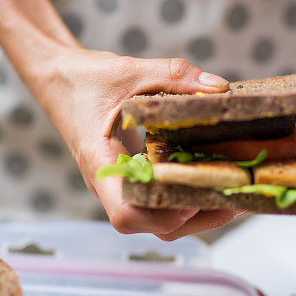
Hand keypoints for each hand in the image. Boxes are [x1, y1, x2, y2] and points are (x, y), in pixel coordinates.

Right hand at [36, 47, 239, 239]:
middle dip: (196, 218)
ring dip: (197, 212)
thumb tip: (218, 88)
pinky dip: (187, 195)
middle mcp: (110, 184)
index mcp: (100, 163)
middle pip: (152, 224)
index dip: (164, 215)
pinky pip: (159, 199)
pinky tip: (214, 177)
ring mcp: (120, 185)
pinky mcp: (131, 178)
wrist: (59, 78)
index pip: (126, 213)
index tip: (196, 195)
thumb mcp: (130, 70)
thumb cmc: (86, 78)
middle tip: (235, 195)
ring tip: (234, 191)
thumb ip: (173, 76)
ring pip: (158, 219)